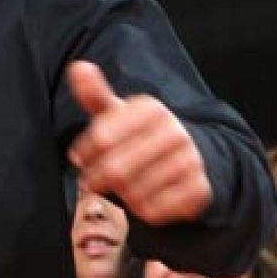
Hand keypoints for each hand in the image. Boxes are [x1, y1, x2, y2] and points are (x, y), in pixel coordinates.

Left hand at [65, 60, 211, 224]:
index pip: (102, 137)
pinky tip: (142, 199)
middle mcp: (174, 131)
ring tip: (119, 188)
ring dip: (119, 196)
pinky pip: (155, 211)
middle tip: (90, 183)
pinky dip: (142, 210)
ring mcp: (189, 160)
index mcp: (151, 109)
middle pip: (115, 168)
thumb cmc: (138, 134)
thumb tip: (78, 67)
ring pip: (133, 193)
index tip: (79, 158)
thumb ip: (95, 94)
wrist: (188, 156)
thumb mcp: (117, 112)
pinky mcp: (198, 188)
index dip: (84, 152)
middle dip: (96, 179)